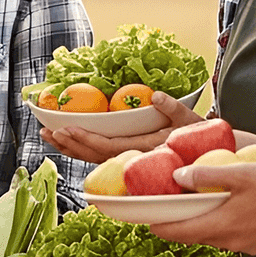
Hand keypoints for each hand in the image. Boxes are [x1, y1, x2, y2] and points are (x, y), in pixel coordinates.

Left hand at [41, 91, 204, 162]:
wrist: (209, 159)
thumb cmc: (203, 138)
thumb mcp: (190, 120)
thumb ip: (173, 107)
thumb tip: (156, 95)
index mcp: (144, 151)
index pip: (107, 148)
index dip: (85, 139)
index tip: (65, 129)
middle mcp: (133, 159)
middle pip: (94, 156)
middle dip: (68, 144)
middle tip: (46, 131)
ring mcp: (130, 161)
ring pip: (94, 158)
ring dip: (70, 147)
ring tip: (49, 135)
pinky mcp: (129, 158)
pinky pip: (100, 156)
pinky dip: (82, 148)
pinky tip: (68, 141)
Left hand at [148, 161, 255, 253]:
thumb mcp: (239, 173)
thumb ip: (206, 174)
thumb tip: (178, 177)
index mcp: (222, 225)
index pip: (179, 233)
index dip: (159, 227)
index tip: (146, 220)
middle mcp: (231, 242)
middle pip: (194, 236)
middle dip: (179, 224)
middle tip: (169, 208)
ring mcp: (247, 246)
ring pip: (214, 238)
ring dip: (202, 224)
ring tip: (197, 205)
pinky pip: (233, 238)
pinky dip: (223, 226)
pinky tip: (229, 210)